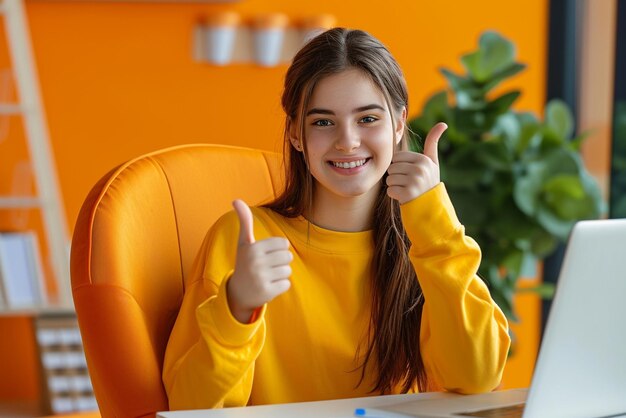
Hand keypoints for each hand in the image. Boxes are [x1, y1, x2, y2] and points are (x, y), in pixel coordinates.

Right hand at [227, 200, 292, 322]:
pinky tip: (268, 286)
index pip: (283, 243)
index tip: (266, 255)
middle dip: (280, 262)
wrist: (238, 293)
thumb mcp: (244, 242)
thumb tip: (236, 200)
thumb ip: (245, 221)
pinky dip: (280, 286)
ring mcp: (260, 277)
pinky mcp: (266, 292)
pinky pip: (287, 284)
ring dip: (280, 275)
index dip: (278, 249)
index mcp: (252, 247)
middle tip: (267, 267)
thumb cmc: (245, 263)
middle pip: (288, 257)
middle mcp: (255, 262)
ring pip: (288, 271)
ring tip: (267, 276)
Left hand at [386, 122, 446, 203]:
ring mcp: (414, 182)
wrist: (432, 206)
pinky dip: (394, 195)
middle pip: (391, 168)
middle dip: (397, 176)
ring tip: (407, 189)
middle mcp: (420, 169)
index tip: (410, 173)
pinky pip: (390, 191)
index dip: (400, 166)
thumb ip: (433, 142)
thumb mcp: (433, 162)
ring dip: (395, 186)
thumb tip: (443, 123)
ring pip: (389, 179)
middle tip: (409, 183)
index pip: (396, 158)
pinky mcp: (408, 194)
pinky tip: (405, 197)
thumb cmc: (429, 181)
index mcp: (423, 160)